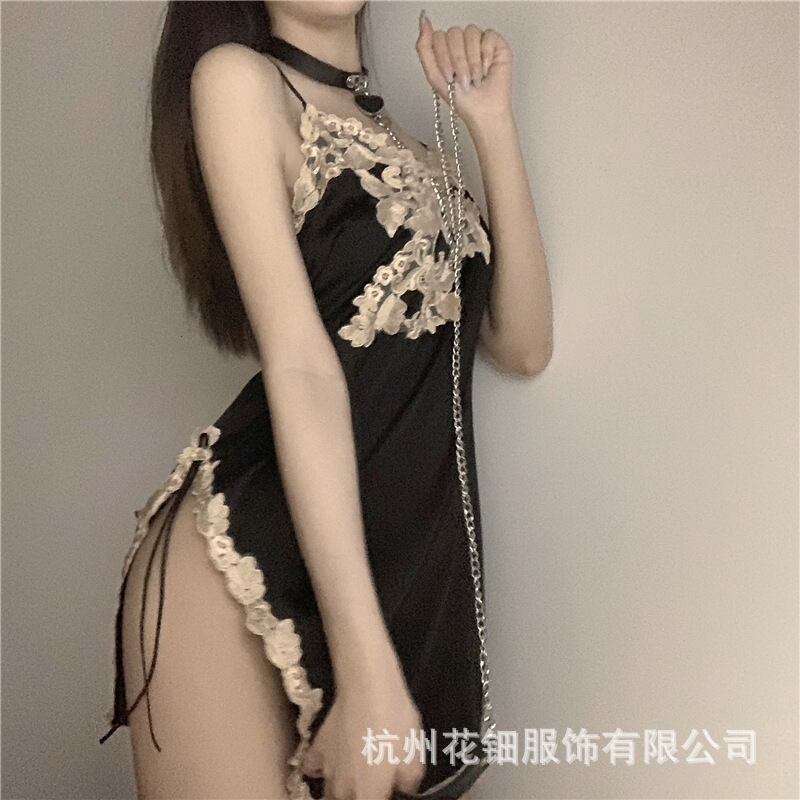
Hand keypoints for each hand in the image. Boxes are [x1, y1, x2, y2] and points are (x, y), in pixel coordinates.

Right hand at [301, 666, 425, 799]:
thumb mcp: (415, 756)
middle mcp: (343, 791)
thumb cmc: (395, 724)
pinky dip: (322, 768)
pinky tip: (335, 758)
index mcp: (368, 796)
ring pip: (331, 791)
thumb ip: (408, 785)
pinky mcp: (317, 748)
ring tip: (359, 769)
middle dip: (362, 793)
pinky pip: (314, 769)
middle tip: (377, 776)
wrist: (368, 686)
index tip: (388, 786)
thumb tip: (402, 790)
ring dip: (344, 787)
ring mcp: (326, 770)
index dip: (381, 795)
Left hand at [415, 11, 512, 128]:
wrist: (482, 112)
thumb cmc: (462, 100)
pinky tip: (487, 70)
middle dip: (457, 61)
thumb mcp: (434, 76)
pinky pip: (489, 36)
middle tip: (463, 80)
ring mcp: (479, 40)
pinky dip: (486, 56)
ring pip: (471, 32)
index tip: (449, 77)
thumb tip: (424, 20)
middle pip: (454, 33)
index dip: (443, 57)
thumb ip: (424, 48)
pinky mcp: (496, 43)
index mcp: (446, 49)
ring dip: (472, 61)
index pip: (438, 36)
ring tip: (475, 78)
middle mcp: (462, 42)